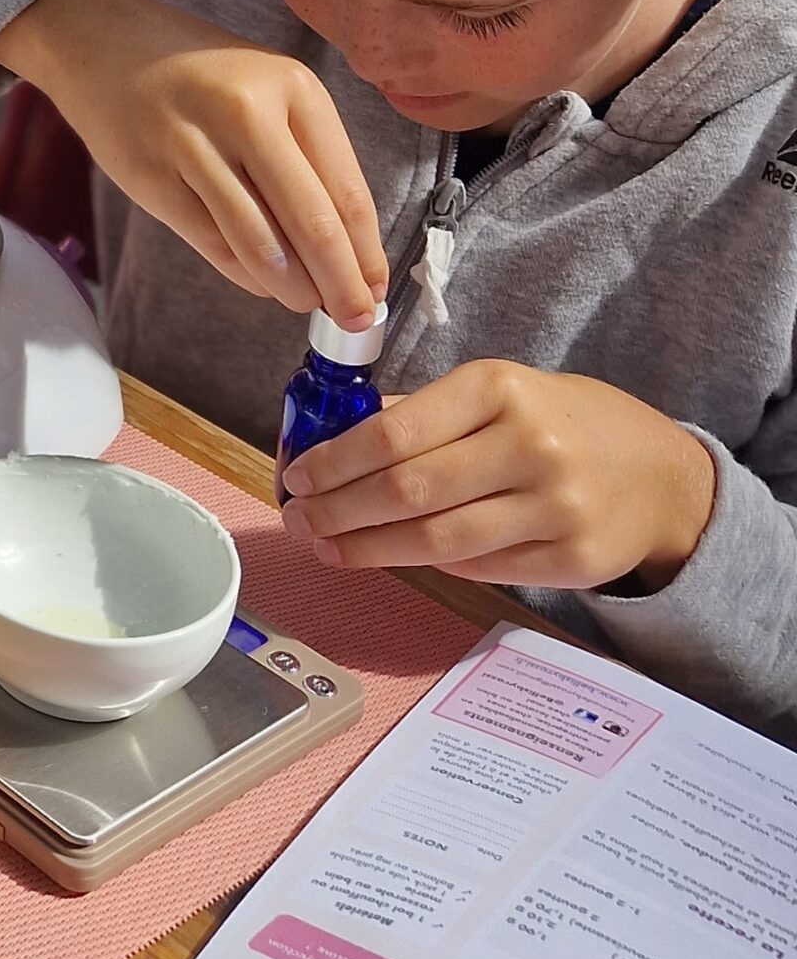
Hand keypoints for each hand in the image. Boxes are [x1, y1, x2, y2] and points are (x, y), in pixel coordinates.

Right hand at [0, 0, 387, 325]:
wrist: (103, 44)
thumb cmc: (201, 74)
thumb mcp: (268, 90)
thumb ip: (306, 155)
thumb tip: (347, 251)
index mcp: (293, 88)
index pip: (346, 189)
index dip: (366, 252)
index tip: (377, 289)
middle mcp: (246, 113)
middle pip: (310, 221)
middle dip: (340, 283)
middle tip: (355, 320)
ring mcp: (193, 146)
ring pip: (259, 242)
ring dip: (291, 287)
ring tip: (305, 303)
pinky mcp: (152, 178)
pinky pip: (211, 242)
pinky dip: (244, 273)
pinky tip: (262, 283)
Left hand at [281, 362, 718, 589]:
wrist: (664, 475)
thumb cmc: (561, 422)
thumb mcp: (498, 392)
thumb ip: (422, 414)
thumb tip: (332, 438)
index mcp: (498, 389)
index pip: (394, 432)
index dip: (334, 462)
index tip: (295, 477)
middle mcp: (529, 445)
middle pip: (408, 490)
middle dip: (339, 510)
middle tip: (299, 521)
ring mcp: (556, 507)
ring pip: (437, 540)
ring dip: (369, 548)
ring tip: (329, 547)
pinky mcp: (574, 560)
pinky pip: (479, 570)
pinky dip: (429, 565)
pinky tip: (394, 556)